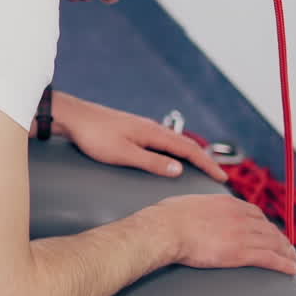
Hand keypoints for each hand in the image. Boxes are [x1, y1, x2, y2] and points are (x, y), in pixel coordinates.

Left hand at [53, 93, 228, 182]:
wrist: (72, 117)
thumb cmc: (94, 136)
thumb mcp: (123, 154)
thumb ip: (151, 162)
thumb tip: (179, 169)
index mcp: (153, 133)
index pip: (189, 150)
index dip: (207, 164)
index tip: (222, 178)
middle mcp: (151, 128)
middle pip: (185, 145)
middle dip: (204, 160)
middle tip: (217, 175)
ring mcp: (142, 127)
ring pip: (173, 142)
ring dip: (189, 154)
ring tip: (199, 167)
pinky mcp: (132, 129)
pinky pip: (161, 140)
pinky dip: (173, 150)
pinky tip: (168, 156)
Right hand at [148, 194, 295, 276]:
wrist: (165, 229)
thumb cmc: (167, 218)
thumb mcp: (186, 203)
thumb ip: (198, 206)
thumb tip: (193, 210)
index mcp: (226, 202)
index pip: (255, 213)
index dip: (265, 224)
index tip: (269, 230)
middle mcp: (239, 216)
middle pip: (268, 227)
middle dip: (280, 239)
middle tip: (287, 247)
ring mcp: (242, 234)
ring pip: (274, 243)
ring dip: (288, 252)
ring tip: (294, 260)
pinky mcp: (241, 252)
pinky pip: (270, 258)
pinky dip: (285, 264)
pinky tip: (292, 268)